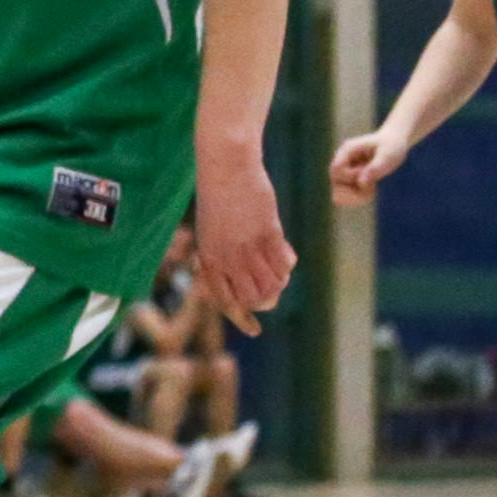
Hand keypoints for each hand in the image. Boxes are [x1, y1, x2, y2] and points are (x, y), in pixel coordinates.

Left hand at [193, 149, 295, 335]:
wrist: (226, 166)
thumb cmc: (218, 197)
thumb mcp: (211, 231)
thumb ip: (223, 256)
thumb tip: (241, 280)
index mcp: (209, 259)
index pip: (225, 301)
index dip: (241, 317)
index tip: (254, 329)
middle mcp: (228, 258)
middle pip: (252, 298)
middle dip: (264, 301)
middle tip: (272, 291)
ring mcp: (249, 246)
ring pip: (272, 285)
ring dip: (278, 283)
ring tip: (278, 272)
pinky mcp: (269, 233)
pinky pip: (284, 264)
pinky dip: (287, 264)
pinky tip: (286, 256)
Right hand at [328, 128, 406, 205]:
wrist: (393, 144)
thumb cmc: (392, 146)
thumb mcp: (388, 155)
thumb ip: (375, 168)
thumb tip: (360, 183)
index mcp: (347, 150)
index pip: (336, 170)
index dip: (351, 176)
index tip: (368, 173)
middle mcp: (340, 163)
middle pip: (336, 185)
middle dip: (355, 189)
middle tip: (374, 182)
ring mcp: (341, 174)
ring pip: (338, 196)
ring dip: (357, 195)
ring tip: (373, 186)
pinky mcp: (346, 183)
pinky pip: (344, 200)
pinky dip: (358, 198)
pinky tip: (371, 189)